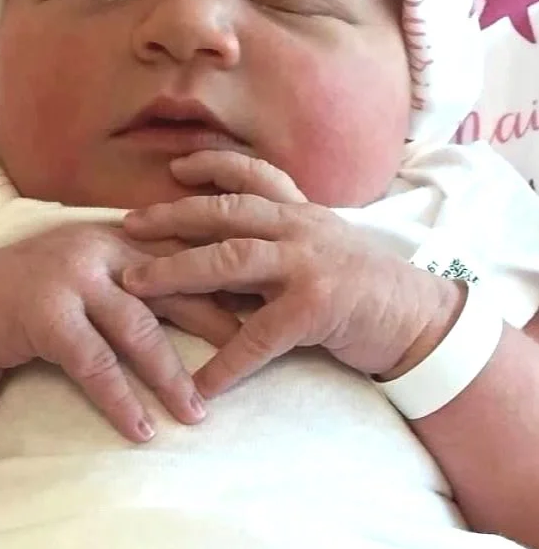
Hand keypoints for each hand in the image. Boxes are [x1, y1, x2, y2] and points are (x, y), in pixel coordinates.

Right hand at [0, 222, 239, 444]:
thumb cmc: (46, 288)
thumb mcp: (98, 268)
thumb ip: (144, 272)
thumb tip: (208, 293)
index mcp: (124, 235)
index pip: (188, 256)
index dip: (229, 281)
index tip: (269, 305)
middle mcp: (104, 248)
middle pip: (174, 288)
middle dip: (217, 324)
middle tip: (257, 354)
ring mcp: (74, 278)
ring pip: (137, 330)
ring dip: (170, 376)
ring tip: (197, 415)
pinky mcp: (47, 314)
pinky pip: (93, 364)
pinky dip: (119, 399)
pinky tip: (140, 429)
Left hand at [122, 171, 462, 398]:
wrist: (419, 319)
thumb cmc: (365, 286)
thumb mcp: (321, 249)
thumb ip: (276, 245)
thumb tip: (215, 256)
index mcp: (301, 213)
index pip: (254, 175)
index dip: (213, 166)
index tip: (175, 167)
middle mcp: (301, 227)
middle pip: (225, 213)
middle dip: (172, 216)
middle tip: (128, 224)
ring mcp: (308, 263)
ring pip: (230, 259)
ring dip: (177, 273)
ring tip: (137, 287)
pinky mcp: (316, 306)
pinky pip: (258, 335)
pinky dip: (227, 361)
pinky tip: (202, 382)